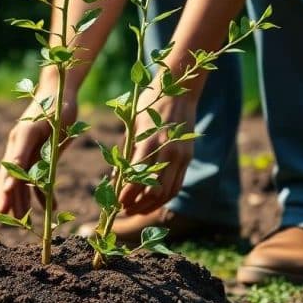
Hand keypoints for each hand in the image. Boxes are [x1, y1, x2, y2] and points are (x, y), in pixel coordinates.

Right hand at [0, 94, 77, 217]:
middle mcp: (19, 144)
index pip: (12, 164)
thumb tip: (25, 175)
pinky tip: (48, 207)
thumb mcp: (53, 126)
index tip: (6, 201)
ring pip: (22, 178)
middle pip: (10, 174)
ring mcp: (26, 149)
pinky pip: (35, 175)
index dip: (9, 184)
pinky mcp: (36, 152)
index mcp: (22, 136)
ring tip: (24, 220)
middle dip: (8, 196)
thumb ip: (40, 149)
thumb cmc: (57, 105)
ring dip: (23, 199)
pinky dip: (40, 191)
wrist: (59, 91)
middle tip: (4, 215)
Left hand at [118, 87, 197, 213]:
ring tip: (135, 210)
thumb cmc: (149, 106)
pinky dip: (164, 197)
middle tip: (122, 210)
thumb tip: (115, 178)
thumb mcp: (132, 126)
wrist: (180, 92)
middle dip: (137, 205)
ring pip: (168, 193)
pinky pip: (177, 185)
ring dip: (151, 206)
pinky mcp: (188, 158)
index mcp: (150, 142)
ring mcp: (181, 156)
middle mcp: (168, 151)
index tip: (114, 203)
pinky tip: (151, 201)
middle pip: (154, 192)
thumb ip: (126, 152)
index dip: (126, 196)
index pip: (137, 179)